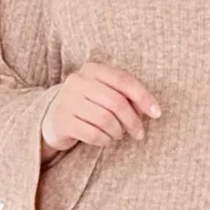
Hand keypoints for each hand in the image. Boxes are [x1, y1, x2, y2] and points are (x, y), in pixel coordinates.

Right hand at [40, 62, 162, 160]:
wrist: (52, 119)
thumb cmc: (88, 106)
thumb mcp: (105, 94)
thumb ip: (126, 97)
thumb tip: (151, 110)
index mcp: (92, 69)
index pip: (123, 80)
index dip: (143, 97)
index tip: (157, 114)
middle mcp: (77, 81)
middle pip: (116, 102)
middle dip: (133, 121)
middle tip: (138, 133)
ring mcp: (67, 100)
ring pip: (105, 120)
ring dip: (118, 132)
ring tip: (118, 135)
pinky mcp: (61, 120)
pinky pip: (93, 134)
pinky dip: (104, 140)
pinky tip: (105, 140)